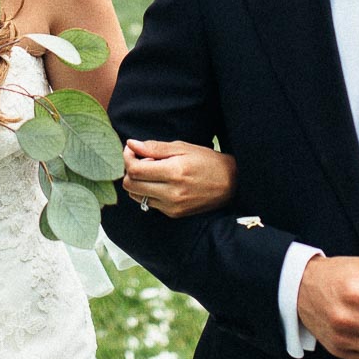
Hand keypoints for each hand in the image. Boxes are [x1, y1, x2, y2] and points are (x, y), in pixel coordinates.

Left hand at [121, 139, 237, 217]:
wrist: (230, 184)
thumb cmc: (207, 161)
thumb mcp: (183, 148)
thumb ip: (155, 147)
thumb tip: (131, 144)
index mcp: (174, 172)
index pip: (135, 170)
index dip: (127, 158)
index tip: (131, 150)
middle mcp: (171, 192)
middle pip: (131, 185)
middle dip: (129, 170)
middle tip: (140, 160)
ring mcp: (172, 206)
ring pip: (136, 196)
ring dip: (137, 182)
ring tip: (150, 172)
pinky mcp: (174, 214)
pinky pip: (149, 203)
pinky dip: (147, 192)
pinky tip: (159, 183)